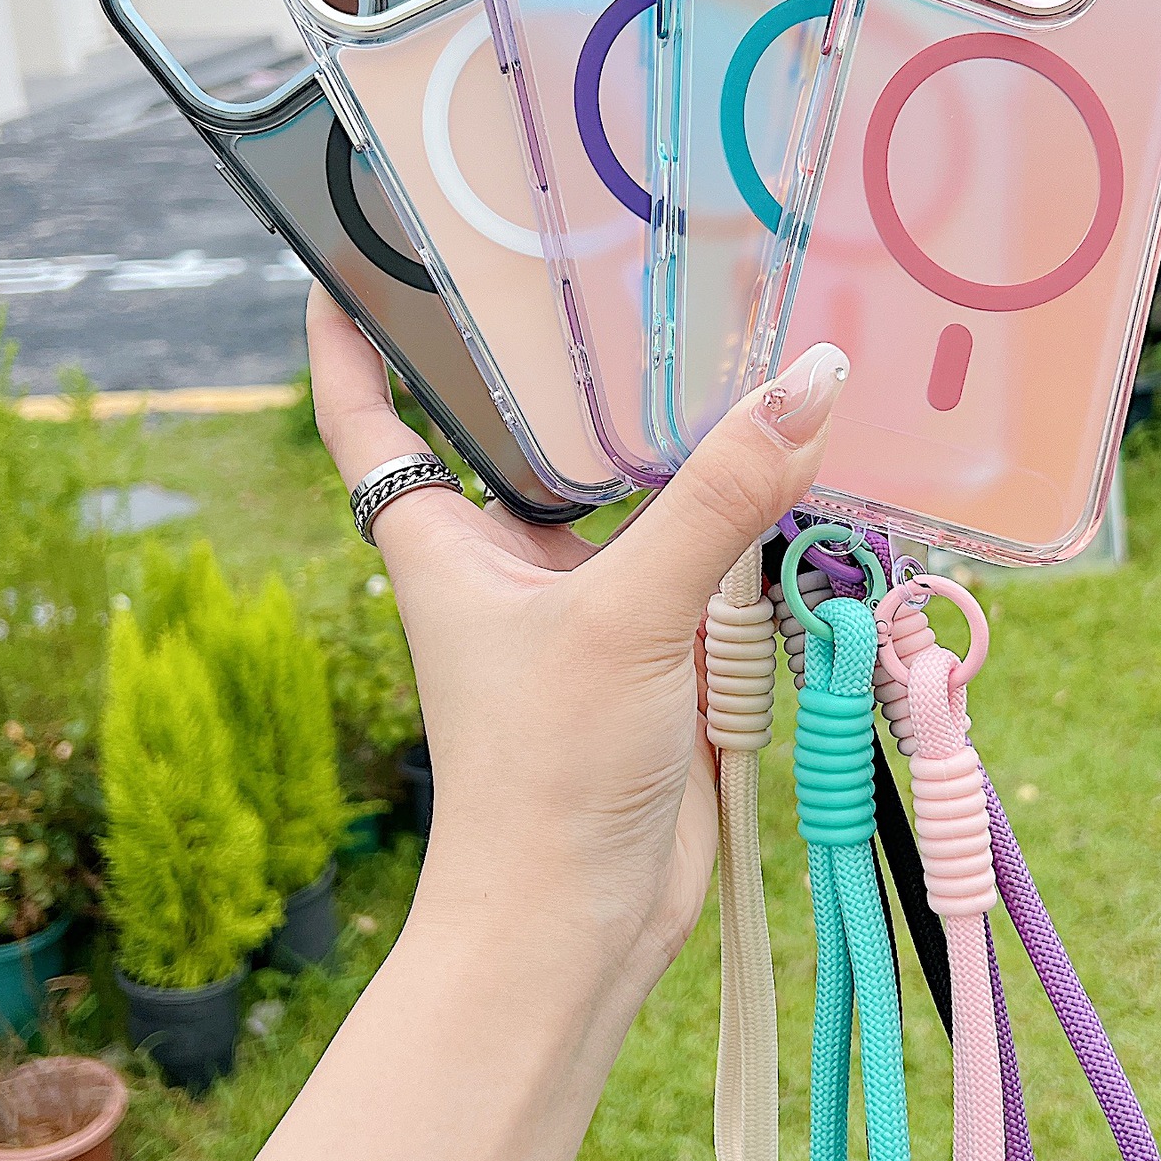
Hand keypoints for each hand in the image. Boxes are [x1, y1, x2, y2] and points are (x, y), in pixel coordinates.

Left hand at [306, 285, 849, 1006]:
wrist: (579, 921)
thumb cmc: (542, 771)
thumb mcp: (626, 615)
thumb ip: (720, 498)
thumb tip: (812, 380)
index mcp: (442, 536)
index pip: (366, 407)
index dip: (348, 324)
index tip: (355, 238)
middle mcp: (507, 554)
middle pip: (524, 425)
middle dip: (564, 350)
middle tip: (613, 240)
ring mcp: (587, 597)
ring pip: (633, 485)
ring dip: (682, 431)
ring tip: (741, 320)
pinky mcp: (660, 641)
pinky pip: (705, 550)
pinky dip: (750, 513)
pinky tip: (805, 454)